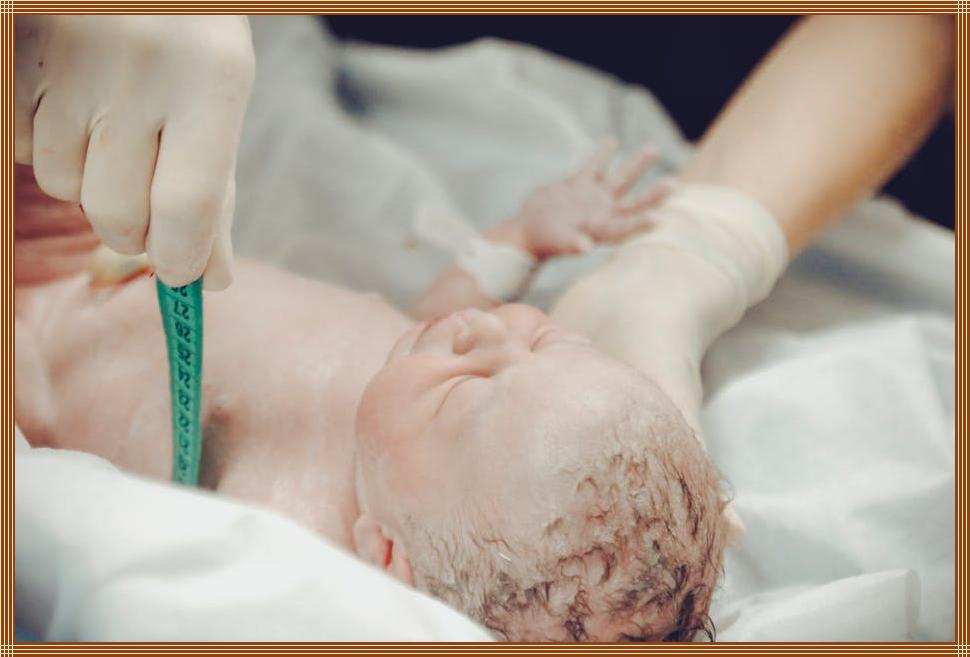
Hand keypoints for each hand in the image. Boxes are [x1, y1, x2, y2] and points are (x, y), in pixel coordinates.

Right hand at [15, 16, 254, 288]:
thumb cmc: (188, 45)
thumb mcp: (219, 103)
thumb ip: (216, 193)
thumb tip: (212, 279)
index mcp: (210, 78)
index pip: (187, 208)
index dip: (180, 257)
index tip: (180, 270)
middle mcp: (140, 69)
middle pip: (118, 213)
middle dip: (133, 231)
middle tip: (146, 204)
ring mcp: (71, 60)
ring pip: (64, 186)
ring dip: (87, 183)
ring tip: (110, 132)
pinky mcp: (20, 59)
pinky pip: (22, 149)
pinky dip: (46, 148)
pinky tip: (72, 108)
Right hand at [507, 140, 671, 259]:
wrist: (527, 231)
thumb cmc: (543, 241)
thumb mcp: (557, 242)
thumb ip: (572, 244)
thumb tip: (585, 247)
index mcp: (600, 230)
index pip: (625, 227)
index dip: (640, 223)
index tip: (658, 219)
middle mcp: (602, 214)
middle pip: (633, 202)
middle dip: (653, 195)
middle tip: (675, 185)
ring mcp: (593, 198)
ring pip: (619, 180)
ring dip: (636, 165)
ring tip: (652, 149)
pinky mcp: (579, 185)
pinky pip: (593, 167)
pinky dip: (602, 155)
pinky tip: (612, 142)